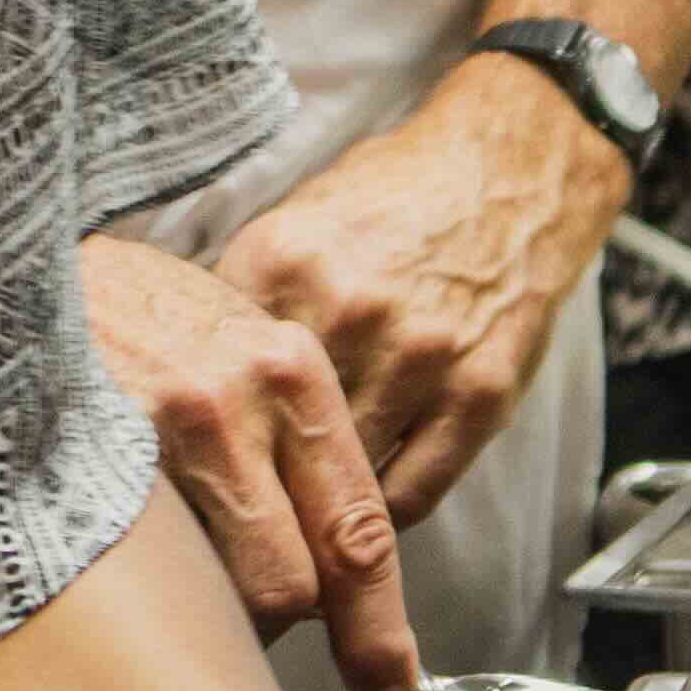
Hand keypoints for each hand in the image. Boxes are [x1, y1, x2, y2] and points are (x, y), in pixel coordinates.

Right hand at [78, 235, 422, 690]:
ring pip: (221, 591)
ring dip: (209, 609)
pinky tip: (122, 561)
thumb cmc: (133, 310)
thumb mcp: (234, 339)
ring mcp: (159, 430)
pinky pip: (148, 574)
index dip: (377, 633)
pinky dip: (147, 587)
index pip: (359, 531)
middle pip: (294, 584)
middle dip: (274, 613)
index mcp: (292, 370)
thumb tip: (334, 555)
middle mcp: (239, 398)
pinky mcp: (90, 456)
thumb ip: (288, 428)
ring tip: (173, 573)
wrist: (18, 255)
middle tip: (239, 604)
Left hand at [213, 64, 623, 530]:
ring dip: (318, 505)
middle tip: (244, 506)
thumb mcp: (294, 225)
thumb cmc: (388, 204)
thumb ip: (243, 301)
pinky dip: (381, 512)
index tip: (196, 457)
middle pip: (272, 437)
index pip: (211, 377)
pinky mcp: (480, 396)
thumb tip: (184, 381)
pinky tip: (362, 505)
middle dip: (255, 476)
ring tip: (300, 518)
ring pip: (341, 477)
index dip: (199, 425)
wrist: (506, 173)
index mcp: (280, 261)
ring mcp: (419, 356)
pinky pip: (412, 493)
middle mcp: (346, 309)